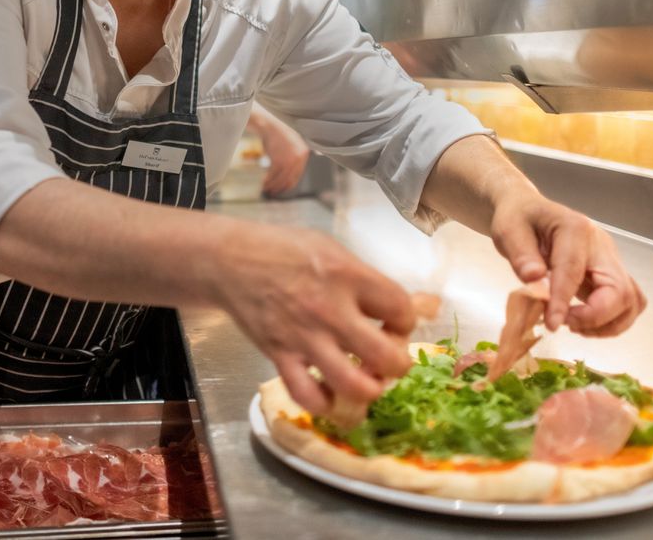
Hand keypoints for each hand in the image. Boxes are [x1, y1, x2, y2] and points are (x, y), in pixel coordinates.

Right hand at [212, 225, 415, 414]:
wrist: (231, 261)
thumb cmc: (285, 250)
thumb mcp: (334, 250)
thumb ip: (371, 280)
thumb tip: (421, 304)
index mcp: (348, 275)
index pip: (401, 310)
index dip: (405, 322)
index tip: (394, 323)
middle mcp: (330, 309)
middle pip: (386, 356)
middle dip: (397, 365)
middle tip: (387, 359)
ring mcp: (304, 337)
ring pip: (352, 385)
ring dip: (368, 390)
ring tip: (366, 381)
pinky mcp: (279, 355)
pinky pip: (307, 395)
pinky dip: (323, 403)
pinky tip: (329, 393)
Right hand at [247, 104, 309, 195]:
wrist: (268, 126)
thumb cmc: (277, 136)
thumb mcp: (291, 145)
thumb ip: (293, 158)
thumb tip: (288, 176)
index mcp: (304, 154)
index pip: (297, 175)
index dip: (288, 184)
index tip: (282, 189)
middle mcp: (299, 158)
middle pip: (289, 179)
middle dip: (280, 187)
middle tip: (273, 193)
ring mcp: (289, 160)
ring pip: (281, 178)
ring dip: (273, 186)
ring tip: (266, 189)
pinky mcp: (279, 160)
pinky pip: (273, 175)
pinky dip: (268, 180)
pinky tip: (263, 183)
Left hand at [490, 194, 646, 335]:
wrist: (529, 211)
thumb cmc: (519, 218)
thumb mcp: (508, 230)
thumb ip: (521, 254)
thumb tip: (533, 279)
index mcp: (575, 229)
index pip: (574, 270)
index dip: (563, 301)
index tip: (551, 323)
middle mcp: (601, 245)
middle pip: (620, 290)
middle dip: (595, 316)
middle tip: (563, 323)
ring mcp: (610, 260)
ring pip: (631, 300)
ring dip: (607, 323)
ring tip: (573, 325)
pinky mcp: (609, 274)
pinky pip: (625, 303)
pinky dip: (610, 320)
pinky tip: (582, 323)